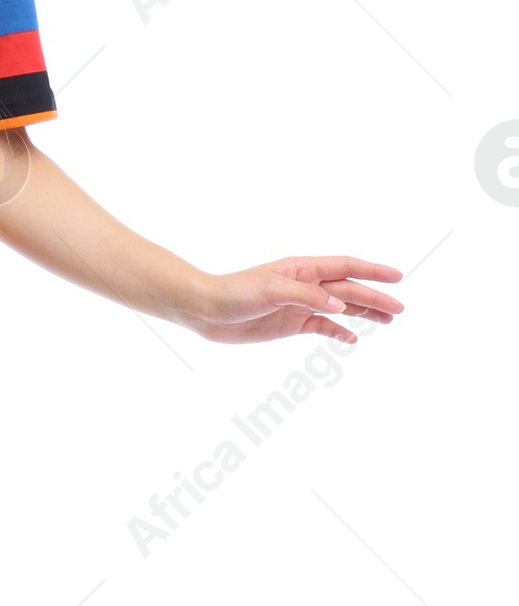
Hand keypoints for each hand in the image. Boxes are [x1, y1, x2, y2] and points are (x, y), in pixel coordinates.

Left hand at [187, 256, 404, 345]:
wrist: (205, 310)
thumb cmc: (234, 292)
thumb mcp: (270, 290)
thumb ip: (307, 296)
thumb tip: (340, 306)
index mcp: (302, 268)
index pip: (345, 266)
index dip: (372, 271)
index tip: (396, 277)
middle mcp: (305, 284)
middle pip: (348, 290)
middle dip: (375, 297)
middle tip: (400, 309)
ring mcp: (299, 304)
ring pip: (340, 308)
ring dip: (364, 313)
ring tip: (389, 320)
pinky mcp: (290, 323)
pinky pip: (321, 327)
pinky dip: (338, 332)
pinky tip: (353, 338)